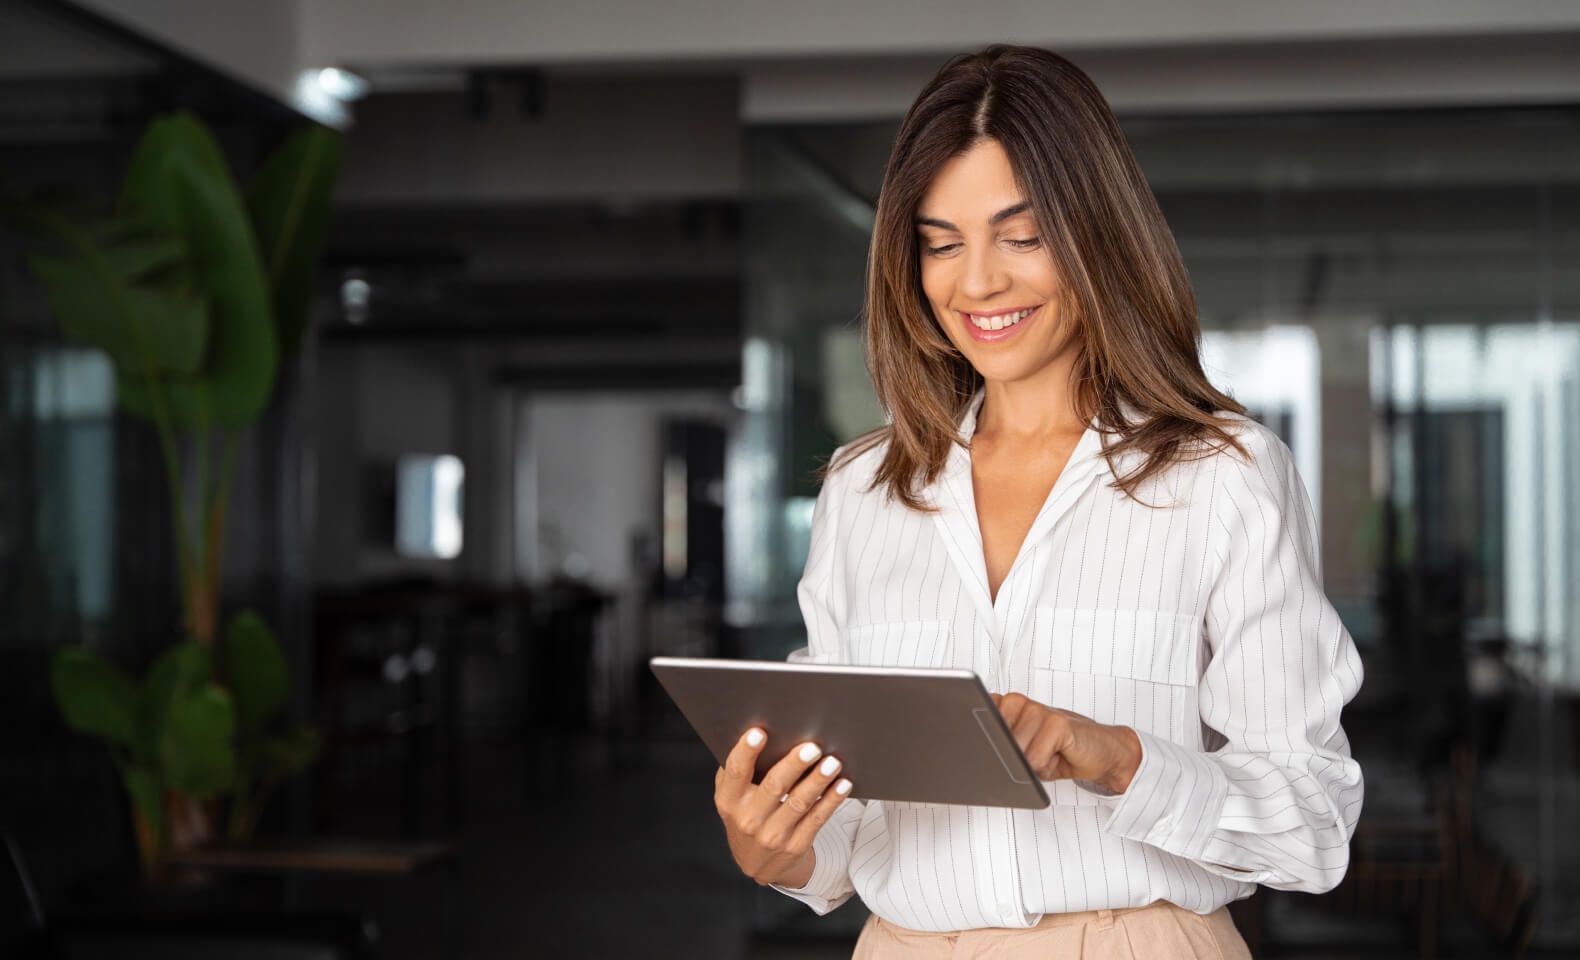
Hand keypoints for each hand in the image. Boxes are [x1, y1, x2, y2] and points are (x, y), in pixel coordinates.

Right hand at [714, 728, 853, 887]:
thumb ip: (737, 771)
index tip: (759, 732)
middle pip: (774, 786)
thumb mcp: (732, 798)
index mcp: (729, 801)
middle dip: (794, 764)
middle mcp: (749, 819)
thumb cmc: (746, 817)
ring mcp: (773, 835)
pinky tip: (842, 784)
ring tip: (833, 762)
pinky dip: (832, 800)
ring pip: (800, 802)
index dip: (746, 751)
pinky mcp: (796, 845)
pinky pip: (817, 818)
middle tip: (812, 747)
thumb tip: (754, 733)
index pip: (736, 772)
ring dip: (819, 781)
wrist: (757, 864)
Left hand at [989, 692, 1141, 793]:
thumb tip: (982, 757)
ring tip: (1047, 754)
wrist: (1098, 751)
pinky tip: (1058, 755)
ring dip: (1031, 764)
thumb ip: (1000, 749)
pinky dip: (1044, 766)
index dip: (980, 741)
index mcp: (1003, 706)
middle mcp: (1017, 702)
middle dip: (1010, 758)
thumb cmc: (1057, 751)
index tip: (983, 747)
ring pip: (1015, 753)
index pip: (974, 721)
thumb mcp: (1020, 754)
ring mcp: (1037, 709)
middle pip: (993, 742)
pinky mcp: (1057, 722)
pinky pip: (1035, 758)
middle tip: (1032, 754)